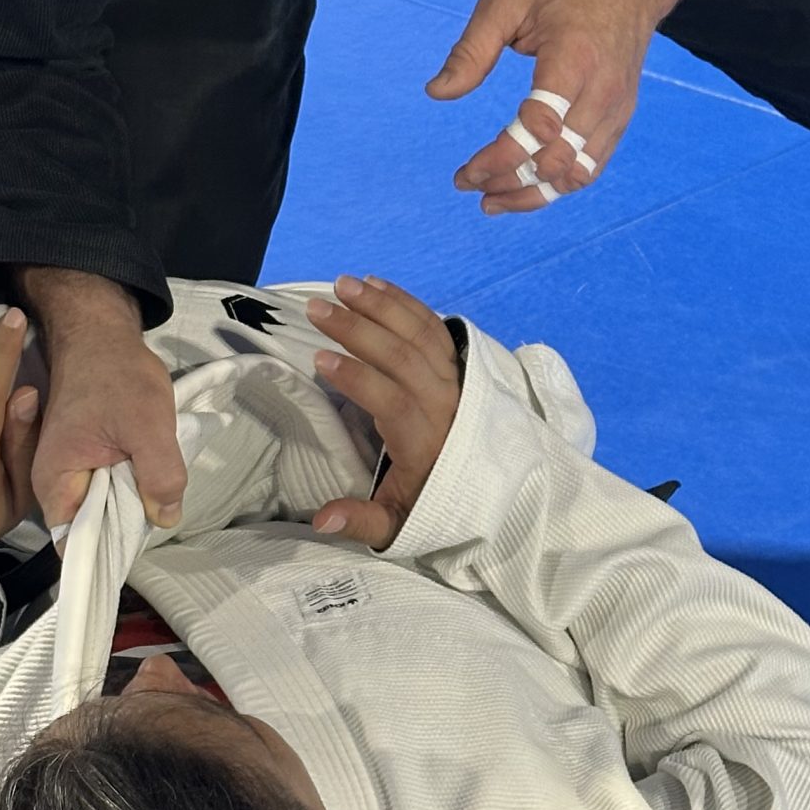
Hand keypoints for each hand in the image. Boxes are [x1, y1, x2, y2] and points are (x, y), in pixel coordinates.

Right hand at [19, 267, 186, 532]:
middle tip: (159, 509)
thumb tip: (165, 519)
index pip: (75, 544)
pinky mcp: (83, 461)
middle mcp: (52, 485)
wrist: (99, 336)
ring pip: (103, 508)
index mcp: (55, 483)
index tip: (139, 544)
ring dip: (131, 504)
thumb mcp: (149, 425)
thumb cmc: (118, 376)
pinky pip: (106, 488)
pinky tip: (148, 475)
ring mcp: (67, 473)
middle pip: (92, 530)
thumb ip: (160, 476)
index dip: (107, 552)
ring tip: (157, 491)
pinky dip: (129, 485)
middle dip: (125, 526)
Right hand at [305, 274, 462, 549]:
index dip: (360, 379)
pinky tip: (375, 284)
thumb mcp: (399, 525)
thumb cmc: (433, 502)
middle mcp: (446, 405)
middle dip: (359, 329)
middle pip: (404, 358)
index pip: (394, 402)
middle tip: (317, 308)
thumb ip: (361, 522)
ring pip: (419, 334)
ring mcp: (455, 380)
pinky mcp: (458, 365)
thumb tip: (321, 520)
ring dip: (380, 306)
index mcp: (427, 443)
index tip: (321, 358)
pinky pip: (433, 326)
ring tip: (342, 285)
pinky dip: (404, 302)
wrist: (491, 490)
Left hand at [428, 0, 699, 212]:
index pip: (538, 127)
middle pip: (557, 160)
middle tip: (469, 185)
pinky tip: (526, 187)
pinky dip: (558, 186)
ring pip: (578, 174)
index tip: (464, 173)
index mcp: (573, 58)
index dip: (500, 158)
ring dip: (533, 195)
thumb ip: (471, 50)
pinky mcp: (621, 118)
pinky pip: (592, 166)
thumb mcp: (506, 1)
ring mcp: (616, 108)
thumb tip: (436, 93)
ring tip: (492, 202)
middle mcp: (601, 91)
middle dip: (508, 181)